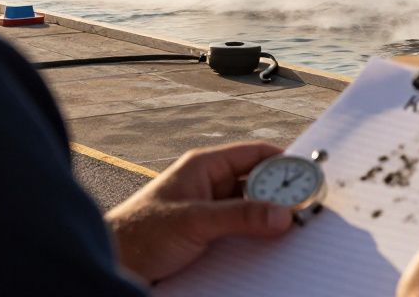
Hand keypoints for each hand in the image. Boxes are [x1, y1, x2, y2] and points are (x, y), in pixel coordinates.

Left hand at [106, 141, 293, 283]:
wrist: (110, 265)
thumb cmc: (136, 234)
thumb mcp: (193, 222)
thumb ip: (239, 217)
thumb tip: (282, 216)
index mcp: (205, 166)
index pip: (256, 154)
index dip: (284, 162)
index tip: (308, 177)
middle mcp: (210, 185)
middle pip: (258, 183)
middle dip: (281, 194)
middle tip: (304, 207)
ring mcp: (210, 210)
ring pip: (252, 208)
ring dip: (269, 217)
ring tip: (289, 227)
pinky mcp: (208, 235)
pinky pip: (242, 230)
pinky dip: (256, 235)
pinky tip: (267, 244)